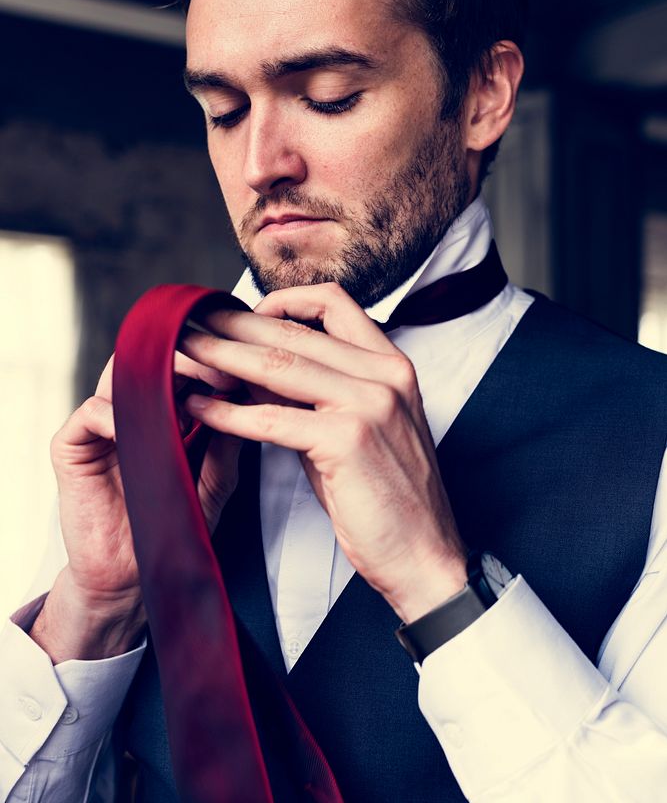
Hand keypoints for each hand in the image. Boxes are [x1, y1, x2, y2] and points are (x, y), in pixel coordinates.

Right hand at [30, 350, 242, 661]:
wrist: (134, 575)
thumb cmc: (174, 525)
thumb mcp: (215, 483)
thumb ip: (227, 445)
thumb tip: (245, 401)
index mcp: (165, 412)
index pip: (182, 369)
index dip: (209, 363)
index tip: (240, 369)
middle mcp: (133, 411)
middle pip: (151, 364)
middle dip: (185, 360)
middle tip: (215, 371)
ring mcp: (101, 426)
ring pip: (118, 377)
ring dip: (149, 377)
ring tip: (180, 390)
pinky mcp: (72, 447)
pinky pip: (88, 413)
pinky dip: (112, 413)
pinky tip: (137, 426)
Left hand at [182, 283, 467, 623]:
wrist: (425, 555)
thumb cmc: (386, 496)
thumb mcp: (353, 428)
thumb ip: (311, 392)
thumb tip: (250, 367)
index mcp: (392, 364)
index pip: (334, 303)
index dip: (282, 301)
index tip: (244, 314)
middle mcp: (385, 374)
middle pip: (295, 333)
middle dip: (233, 326)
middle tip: (190, 324)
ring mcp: (370, 403)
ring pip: (278, 367)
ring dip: (221, 357)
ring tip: (183, 353)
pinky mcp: (348, 439)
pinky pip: (272, 418)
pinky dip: (228, 412)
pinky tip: (201, 408)